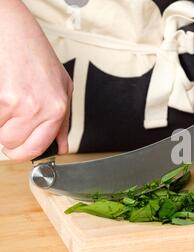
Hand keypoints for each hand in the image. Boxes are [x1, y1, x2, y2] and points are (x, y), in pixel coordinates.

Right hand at [0, 2, 71, 160]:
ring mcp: (18, 103)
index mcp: (57, 109)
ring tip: (9, 101)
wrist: (15, 32)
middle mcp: (40, 108)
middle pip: (13, 145)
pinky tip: (3, 95)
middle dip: (8, 137)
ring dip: (0, 122)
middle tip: (10, 121)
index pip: (36, 149)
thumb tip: (61, 147)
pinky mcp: (1, 97)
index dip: (23, 152)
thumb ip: (62, 123)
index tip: (18, 148)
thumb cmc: (38, 58)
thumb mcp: (62, 89)